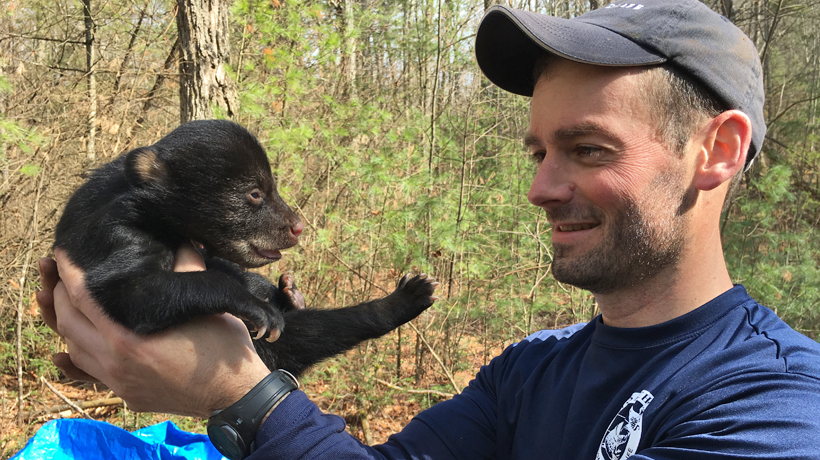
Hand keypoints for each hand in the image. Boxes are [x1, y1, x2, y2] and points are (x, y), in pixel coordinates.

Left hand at [37, 243, 270, 416]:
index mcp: (128, 337)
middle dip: (61, 298)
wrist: (235, 393)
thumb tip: (183, 239)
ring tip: (75, 305)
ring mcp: (119, 382)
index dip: (68, 274)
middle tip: (65, 277)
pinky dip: (78, 355)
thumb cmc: (223, 346)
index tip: (60, 255)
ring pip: (75, 350)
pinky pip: (90, 373)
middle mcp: (115, 362)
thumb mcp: (206, 302)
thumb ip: (188, 269)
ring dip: (70, 326)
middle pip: (68, 325)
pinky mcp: (128, 395)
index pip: (82, 299)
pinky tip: (72, 347)